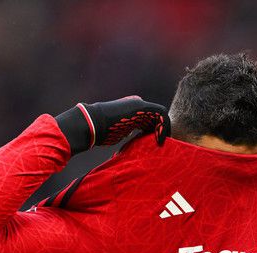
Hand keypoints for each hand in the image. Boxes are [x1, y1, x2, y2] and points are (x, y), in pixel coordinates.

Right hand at [56, 96, 170, 153]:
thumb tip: (132, 143)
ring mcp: (139, 104)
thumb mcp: (119, 133)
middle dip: (162, 130)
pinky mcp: (141, 106)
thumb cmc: (101, 132)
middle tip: (163, 145)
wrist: (92, 124)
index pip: (151, 120)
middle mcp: (137, 105)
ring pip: (161, 114)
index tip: (156, 144)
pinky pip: (160, 113)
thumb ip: (128, 133)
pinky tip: (160, 139)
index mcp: (132, 111)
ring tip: (162, 142)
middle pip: (157, 116)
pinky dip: (163, 125)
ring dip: (164, 129)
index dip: (155, 131)